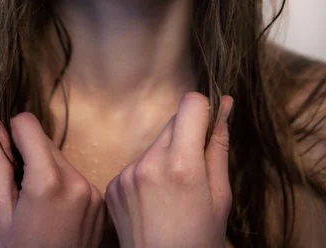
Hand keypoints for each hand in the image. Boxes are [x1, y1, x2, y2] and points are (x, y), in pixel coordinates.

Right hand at [0, 108, 106, 247]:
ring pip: (62, 159)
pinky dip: (64, 186)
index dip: (10, 136)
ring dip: (47, 171)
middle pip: (46, 142)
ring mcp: (94, 193)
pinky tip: (55, 214)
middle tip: (20, 193)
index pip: (28, 124)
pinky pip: (77, 178)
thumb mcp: (0, 210)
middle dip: (29, 157)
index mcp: (48, 181)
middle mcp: (78, 181)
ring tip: (38, 208)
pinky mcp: (102, 202)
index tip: (6, 157)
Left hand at [104, 92, 232, 247]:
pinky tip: (155, 202)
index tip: (208, 128)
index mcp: (181, 164)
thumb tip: (225, 105)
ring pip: (155, 144)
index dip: (203, 111)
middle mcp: (149, 163)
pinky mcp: (113, 184)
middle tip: (195, 170)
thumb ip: (218, 147)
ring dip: (167, 156)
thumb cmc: (199, 241)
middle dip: (187, 136)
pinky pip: (137, 163)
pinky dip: (148, 173)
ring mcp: (126, 173)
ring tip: (174, 193)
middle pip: (173, 122)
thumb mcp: (220, 197)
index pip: (190, 103)